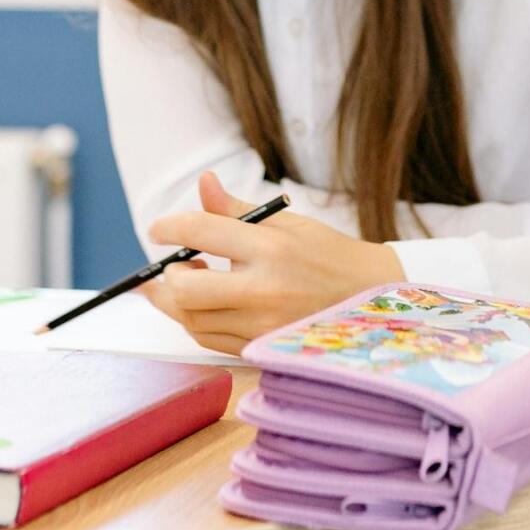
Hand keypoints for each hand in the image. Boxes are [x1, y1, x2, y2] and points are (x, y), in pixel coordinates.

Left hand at [146, 171, 401, 353]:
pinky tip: (202, 306)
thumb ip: (235, 209)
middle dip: (168, 276)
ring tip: (187, 282)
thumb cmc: (327, 255)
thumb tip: (203, 182)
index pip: (200, 231)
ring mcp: (262, 324)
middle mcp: (264, 288)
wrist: (371, 299)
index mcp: (270, 247)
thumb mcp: (286, 222)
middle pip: (186, 289)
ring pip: (192, 319)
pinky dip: (196, 321)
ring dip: (177, 301)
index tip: (158, 229)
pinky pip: (209, 338)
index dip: (169, 227)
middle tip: (175, 264)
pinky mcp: (261, 347)